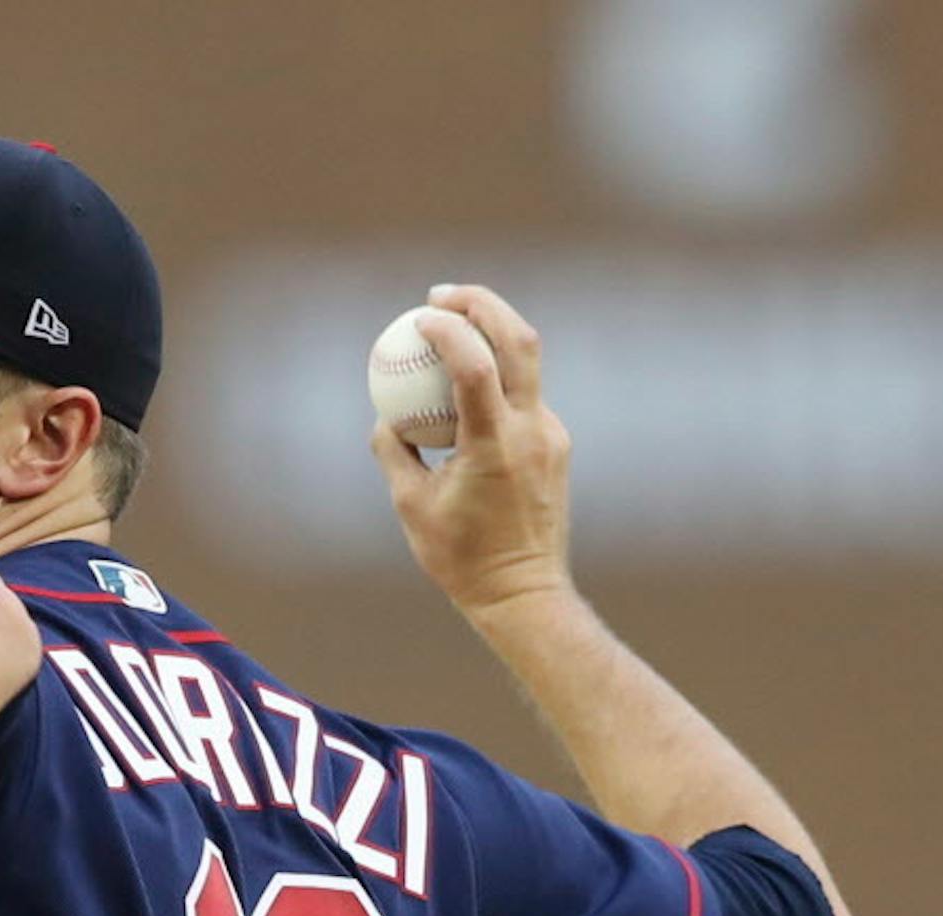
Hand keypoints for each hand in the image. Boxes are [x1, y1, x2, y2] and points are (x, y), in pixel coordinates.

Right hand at [368, 284, 575, 617]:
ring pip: (528, 363)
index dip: (448, 331)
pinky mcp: (556, 444)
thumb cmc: (460, 557)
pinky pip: (524, 396)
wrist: (523, 592)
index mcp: (495, 445)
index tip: (418, 317)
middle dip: (482, 304)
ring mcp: (551, 436)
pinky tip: (465, 384)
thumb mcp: (410, 505)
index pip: (476, 366)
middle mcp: (531, 432)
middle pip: (520, 341)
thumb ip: (394, 452)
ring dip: (491, 333)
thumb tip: (385, 415)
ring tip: (452, 326)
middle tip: (441, 295)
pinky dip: (495, 376)